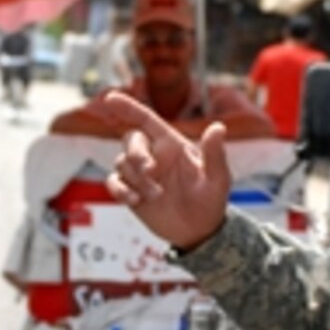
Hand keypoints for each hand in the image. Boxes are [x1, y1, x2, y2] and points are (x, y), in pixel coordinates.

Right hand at [103, 92, 230, 249]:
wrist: (200, 230)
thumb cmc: (211, 200)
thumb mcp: (218, 178)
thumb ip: (215, 153)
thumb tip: (218, 127)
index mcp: (171, 144)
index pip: (145, 119)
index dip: (127, 107)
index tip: (110, 98)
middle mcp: (153, 154)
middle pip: (130, 139)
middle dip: (136, 152)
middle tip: (151, 171)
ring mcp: (140, 173)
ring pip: (122, 162)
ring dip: (137, 179)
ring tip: (157, 195)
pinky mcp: (131, 190)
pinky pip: (113, 182)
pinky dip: (119, 190)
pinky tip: (135, 200)